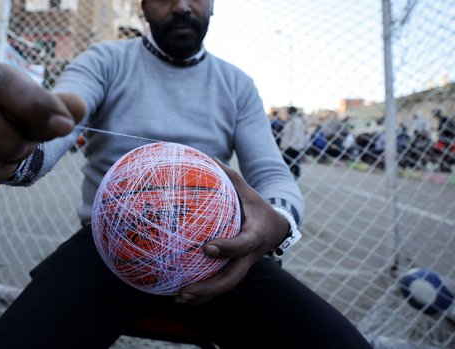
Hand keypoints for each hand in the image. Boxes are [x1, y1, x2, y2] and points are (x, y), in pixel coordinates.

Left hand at [175, 158, 288, 304]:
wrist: (276, 227)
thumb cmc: (255, 205)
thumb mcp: (247, 190)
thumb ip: (229, 175)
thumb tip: (207, 156)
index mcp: (254, 235)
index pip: (241, 245)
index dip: (227, 248)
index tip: (207, 248)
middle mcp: (249, 256)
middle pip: (231, 278)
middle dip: (209, 287)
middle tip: (185, 290)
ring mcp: (242, 267)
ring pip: (224, 287)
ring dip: (202, 296)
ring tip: (178, 298)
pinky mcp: (234, 271)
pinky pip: (218, 285)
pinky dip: (202, 293)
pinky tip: (180, 295)